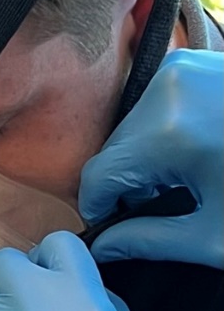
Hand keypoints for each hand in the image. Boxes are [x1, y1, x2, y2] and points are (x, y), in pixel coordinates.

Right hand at [80, 49, 222, 266]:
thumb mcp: (214, 236)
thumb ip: (149, 241)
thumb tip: (105, 248)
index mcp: (168, 133)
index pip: (99, 176)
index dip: (101, 210)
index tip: (117, 230)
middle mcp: (168, 88)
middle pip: (116, 147)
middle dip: (129, 183)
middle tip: (162, 210)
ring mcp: (183, 68)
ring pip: (134, 124)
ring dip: (147, 156)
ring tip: (189, 180)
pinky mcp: (198, 62)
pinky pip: (159, 103)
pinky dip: (167, 131)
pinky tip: (201, 152)